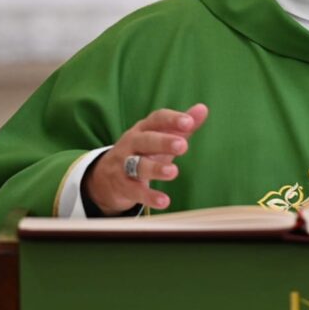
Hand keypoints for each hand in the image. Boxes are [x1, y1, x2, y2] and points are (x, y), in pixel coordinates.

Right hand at [83, 103, 208, 214]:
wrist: (105, 176)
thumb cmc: (142, 151)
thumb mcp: (160, 137)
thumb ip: (181, 126)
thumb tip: (203, 108)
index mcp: (143, 129)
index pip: (157, 119)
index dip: (172, 120)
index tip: (189, 122)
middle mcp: (131, 144)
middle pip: (146, 140)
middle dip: (163, 142)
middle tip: (183, 146)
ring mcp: (123, 165)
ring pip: (138, 165)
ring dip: (155, 169)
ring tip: (173, 172)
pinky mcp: (122, 186)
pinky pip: (135, 191)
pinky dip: (149, 197)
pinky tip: (164, 201)